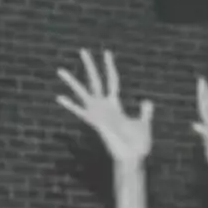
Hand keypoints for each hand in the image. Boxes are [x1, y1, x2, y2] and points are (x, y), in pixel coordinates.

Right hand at [57, 49, 152, 165]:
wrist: (133, 158)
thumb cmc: (137, 144)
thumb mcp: (143, 124)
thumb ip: (144, 112)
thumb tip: (147, 101)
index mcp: (115, 105)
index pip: (112, 80)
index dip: (109, 67)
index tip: (106, 52)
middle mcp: (104, 107)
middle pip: (95, 81)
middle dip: (90, 66)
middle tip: (83, 50)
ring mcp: (98, 114)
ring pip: (83, 93)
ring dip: (72, 82)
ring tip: (60, 70)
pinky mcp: (95, 123)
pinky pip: (81, 112)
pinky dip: (71, 105)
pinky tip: (60, 97)